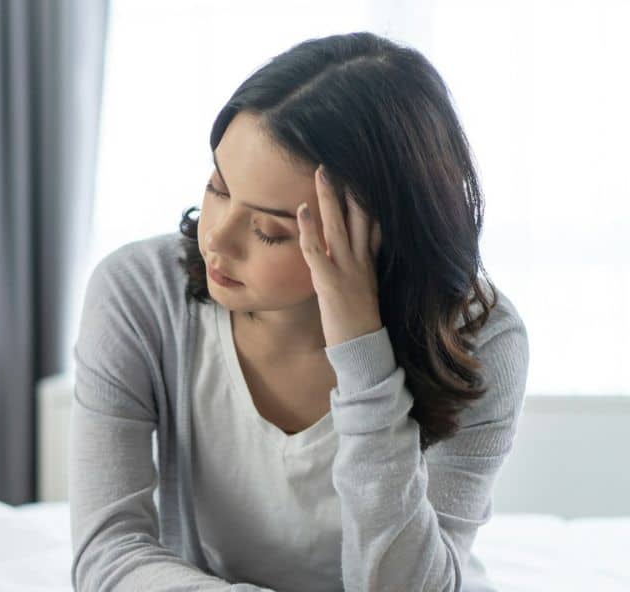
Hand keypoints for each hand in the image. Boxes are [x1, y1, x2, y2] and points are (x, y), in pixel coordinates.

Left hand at [297, 165, 383, 347]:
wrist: (363, 349)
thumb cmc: (358, 322)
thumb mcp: (362, 288)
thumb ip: (357, 266)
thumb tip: (351, 251)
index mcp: (370, 260)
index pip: (374, 220)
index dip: (368, 195)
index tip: (364, 171)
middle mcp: (362, 260)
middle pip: (360, 214)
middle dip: (351, 186)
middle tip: (340, 158)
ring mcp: (347, 269)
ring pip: (339, 225)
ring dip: (330, 196)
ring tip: (321, 170)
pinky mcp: (330, 282)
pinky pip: (318, 249)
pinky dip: (309, 228)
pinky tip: (302, 209)